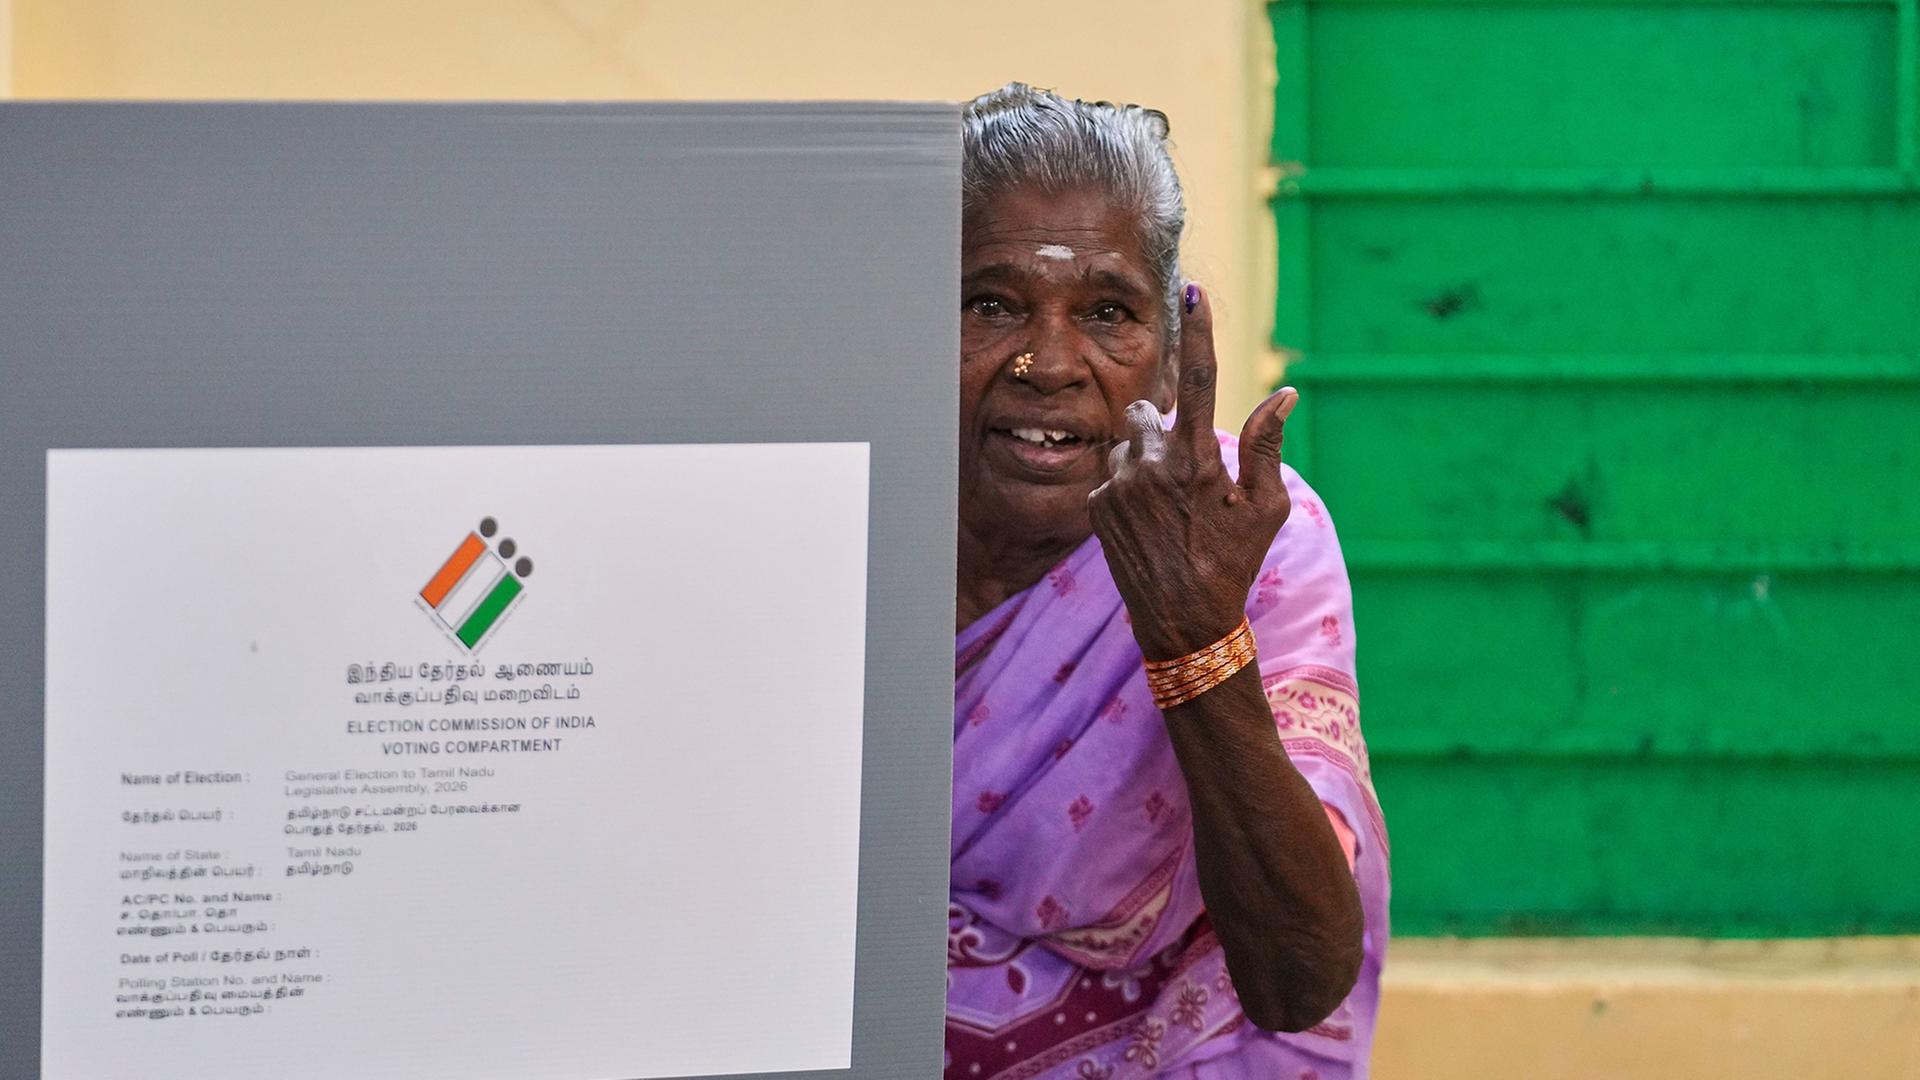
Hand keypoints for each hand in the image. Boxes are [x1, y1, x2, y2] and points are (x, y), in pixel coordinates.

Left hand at [1088, 284, 1299, 659]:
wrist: (1182, 621)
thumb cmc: (1233, 562)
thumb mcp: (1265, 507)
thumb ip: (1268, 446)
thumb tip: (1285, 395)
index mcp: (1198, 459)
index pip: (1203, 379)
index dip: (1200, 331)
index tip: (1194, 290)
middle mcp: (1152, 464)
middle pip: (1149, 408)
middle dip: (1163, 425)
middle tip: (1184, 470)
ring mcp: (1118, 485)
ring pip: (1126, 442)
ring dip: (1142, 458)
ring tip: (1165, 505)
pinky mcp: (1094, 506)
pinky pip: (1109, 474)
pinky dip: (1125, 488)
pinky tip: (1145, 523)